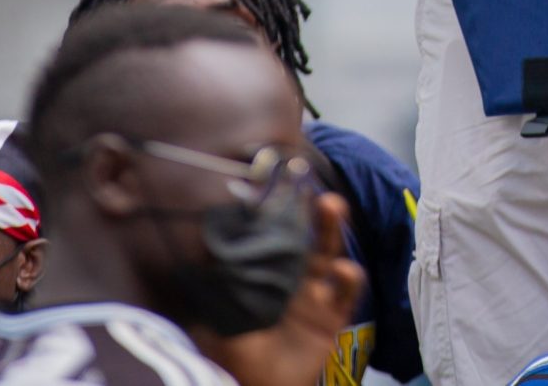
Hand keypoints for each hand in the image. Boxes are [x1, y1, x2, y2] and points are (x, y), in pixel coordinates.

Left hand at [194, 192, 367, 385]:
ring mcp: (314, 296)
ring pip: (328, 254)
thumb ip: (214, 283)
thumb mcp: (218, 314)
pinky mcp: (331, 317)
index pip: (277, 235)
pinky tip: (344, 269)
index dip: (282, 209)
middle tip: (314, 185)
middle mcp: (292, 279)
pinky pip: (345, 293)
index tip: (283, 182)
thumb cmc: (235, 352)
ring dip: (331, 228)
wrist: (258, 385)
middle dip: (313, 211)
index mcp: (266, 275)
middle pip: (307, 237)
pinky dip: (348, 278)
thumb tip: (199, 245)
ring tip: (332, 207)